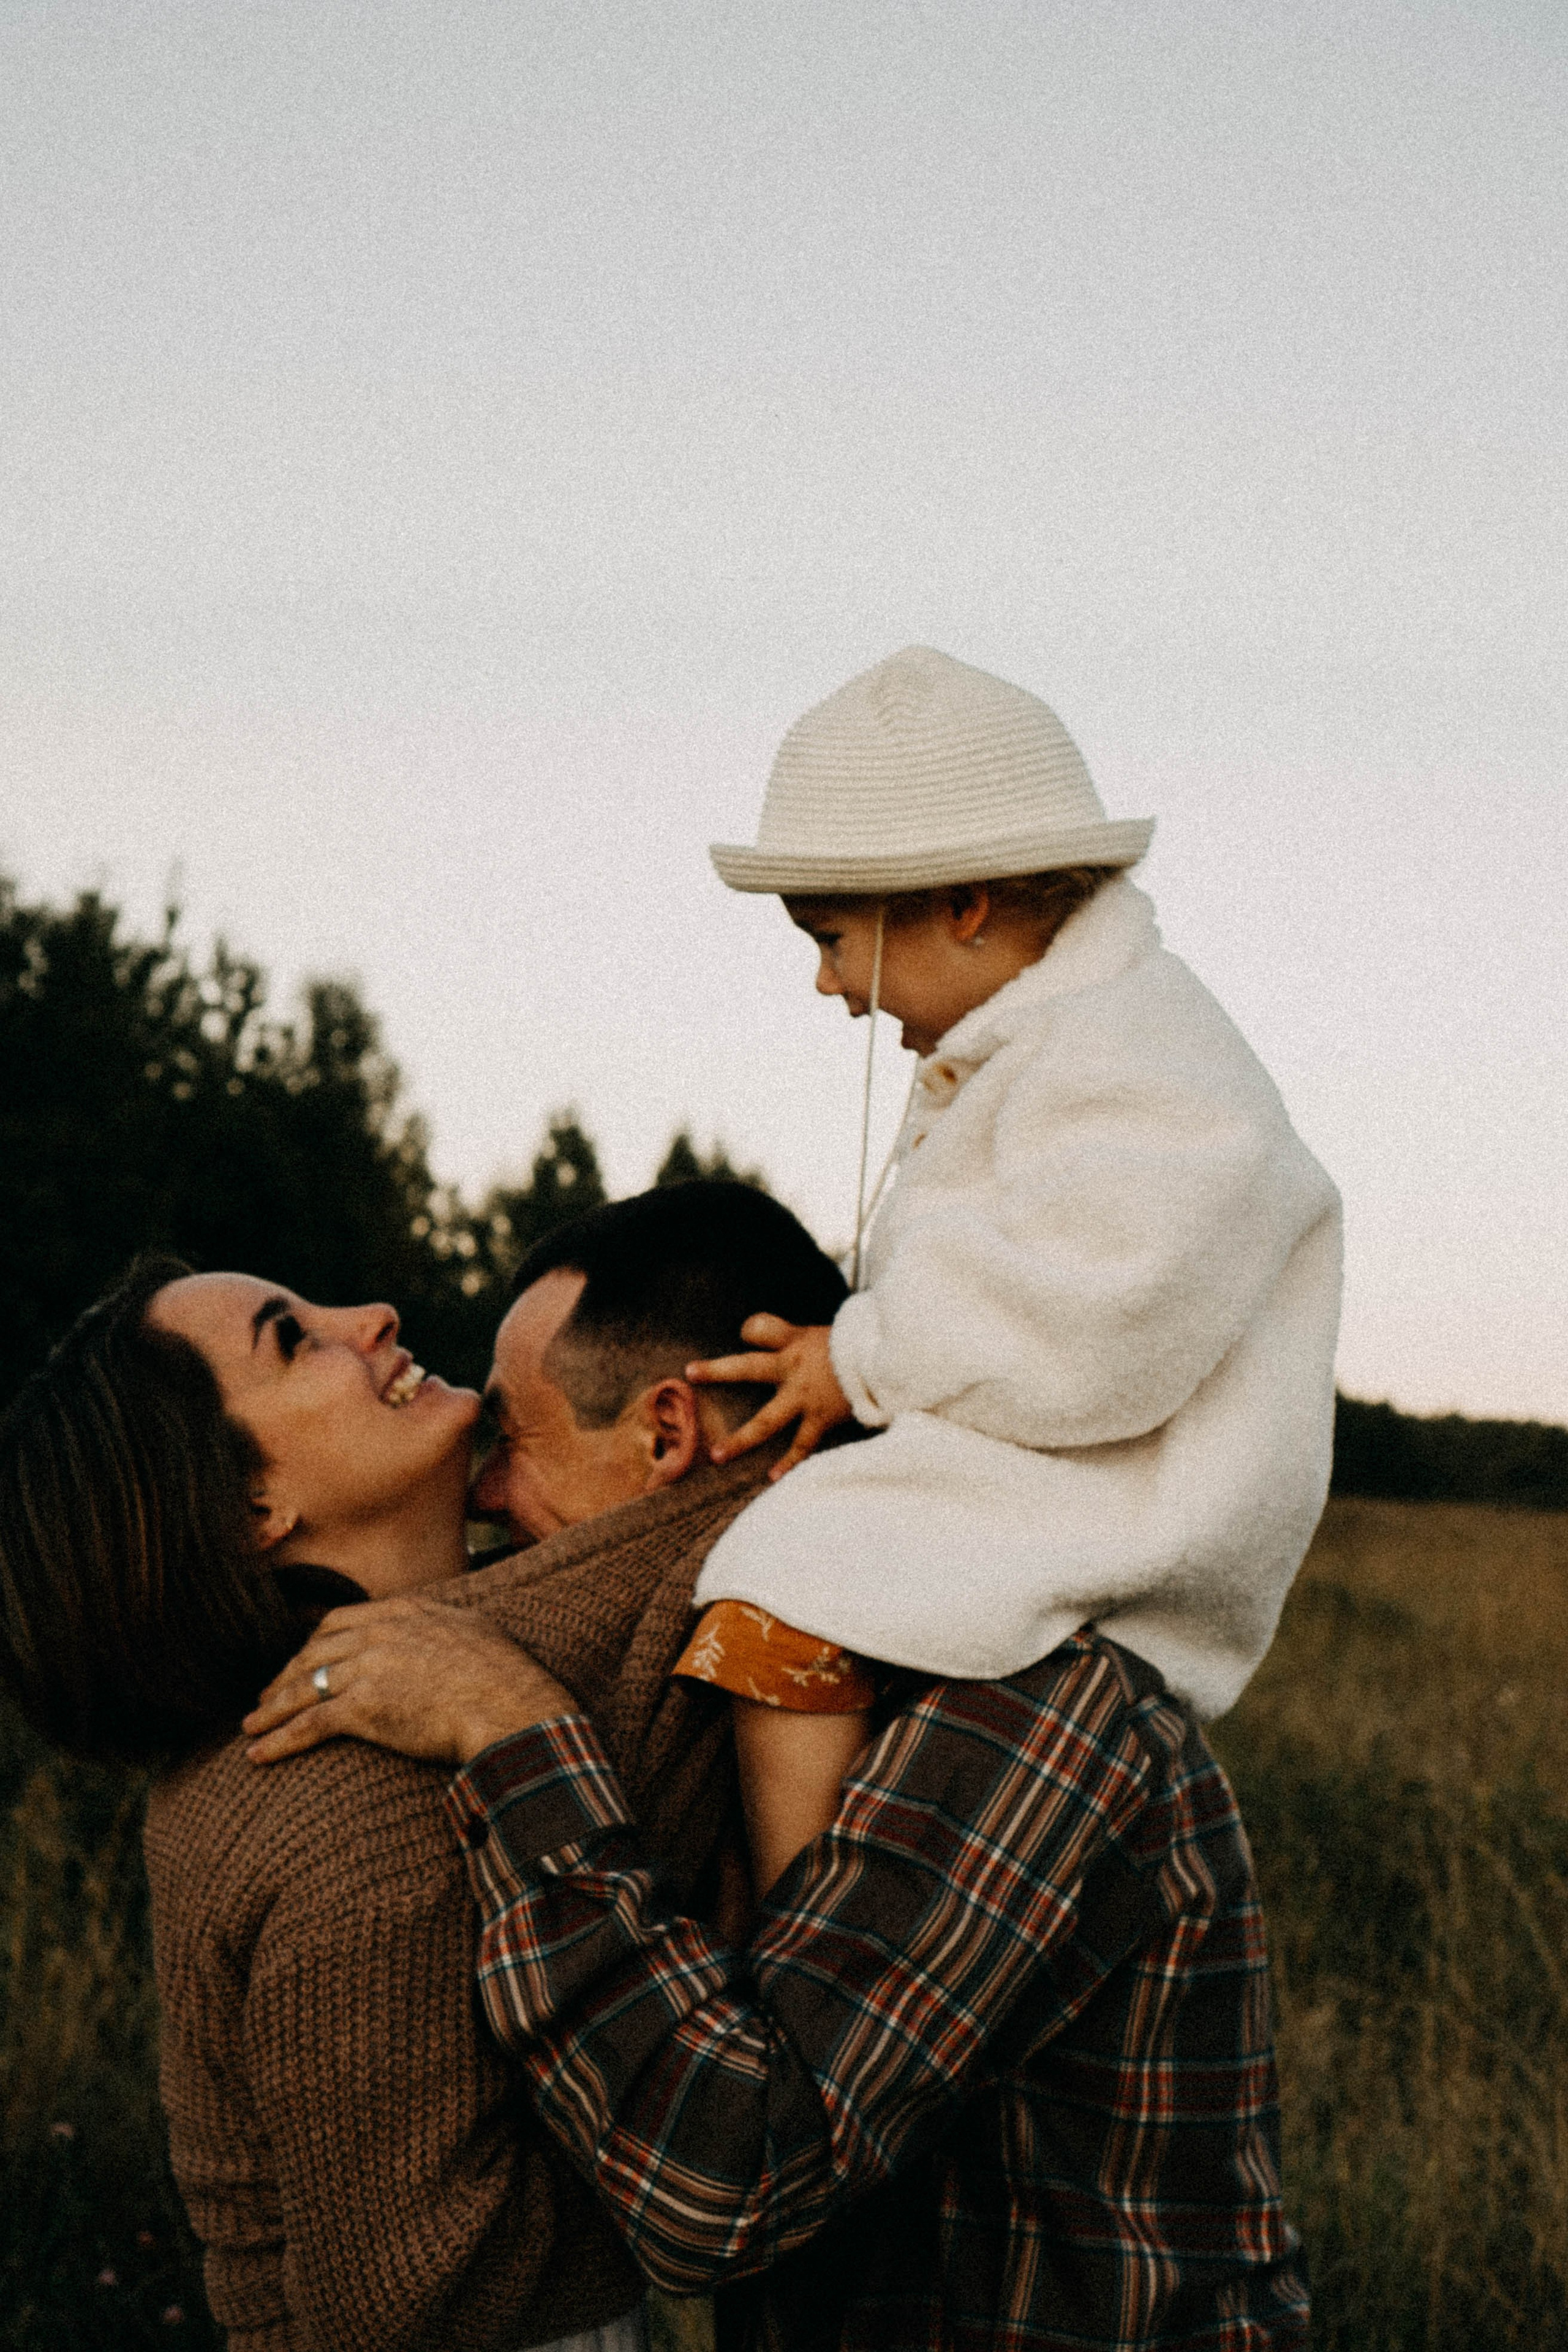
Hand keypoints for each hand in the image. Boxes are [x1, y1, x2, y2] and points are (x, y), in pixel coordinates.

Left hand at [242, 1594, 575, 1767]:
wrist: (509, 1704)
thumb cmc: (505, 1675)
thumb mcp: (474, 1630)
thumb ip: (446, 1625)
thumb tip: (449, 1628)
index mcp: (403, 1612)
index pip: (339, 1621)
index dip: (313, 1644)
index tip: (302, 1662)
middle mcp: (378, 1634)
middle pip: (313, 1652)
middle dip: (285, 1676)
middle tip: (267, 1697)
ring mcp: (367, 1668)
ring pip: (303, 1686)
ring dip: (272, 1708)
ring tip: (251, 1726)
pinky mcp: (362, 1708)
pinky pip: (308, 1724)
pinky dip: (279, 1740)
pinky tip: (259, 1755)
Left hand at [686, 1316, 851, 1479]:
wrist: (892, 1363)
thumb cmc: (861, 1348)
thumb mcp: (825, 1333)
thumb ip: (792, 1335)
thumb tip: (760, 1333)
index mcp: (796, 1343)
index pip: (760, 1329)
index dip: (751, 1330)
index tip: (744, 1335)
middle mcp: (794, 1367)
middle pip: (748, 1367)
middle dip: (718, 1371)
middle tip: (691, 1373)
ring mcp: (805, 1396)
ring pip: (766, 1421)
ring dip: (742, 1440)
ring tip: (718, 1456)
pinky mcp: (821, 1418)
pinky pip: (801, 1444)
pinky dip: (788, 1463)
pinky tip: (772, 1478)